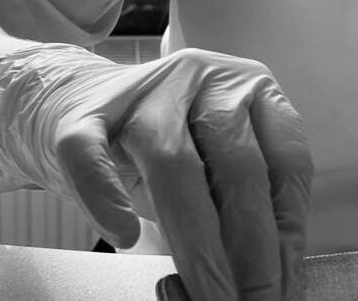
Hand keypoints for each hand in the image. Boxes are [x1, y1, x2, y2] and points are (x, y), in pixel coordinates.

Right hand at [0, 45, 313, 300]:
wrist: (68, 101)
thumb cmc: (157, 145)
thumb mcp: (215, 166)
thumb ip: (244, 209)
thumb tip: (272, 281)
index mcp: (250, 88)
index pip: (286, 161)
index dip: (288, 230)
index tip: (281, 284)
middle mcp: (203, 79)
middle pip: (237, 169)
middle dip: (250, 250)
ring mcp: (140, 93)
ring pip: (175, 165)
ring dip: (196, 243)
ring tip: (208, 294)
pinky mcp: (80, 115)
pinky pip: (93, 157)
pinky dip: (107, 199)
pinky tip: (123, 235)